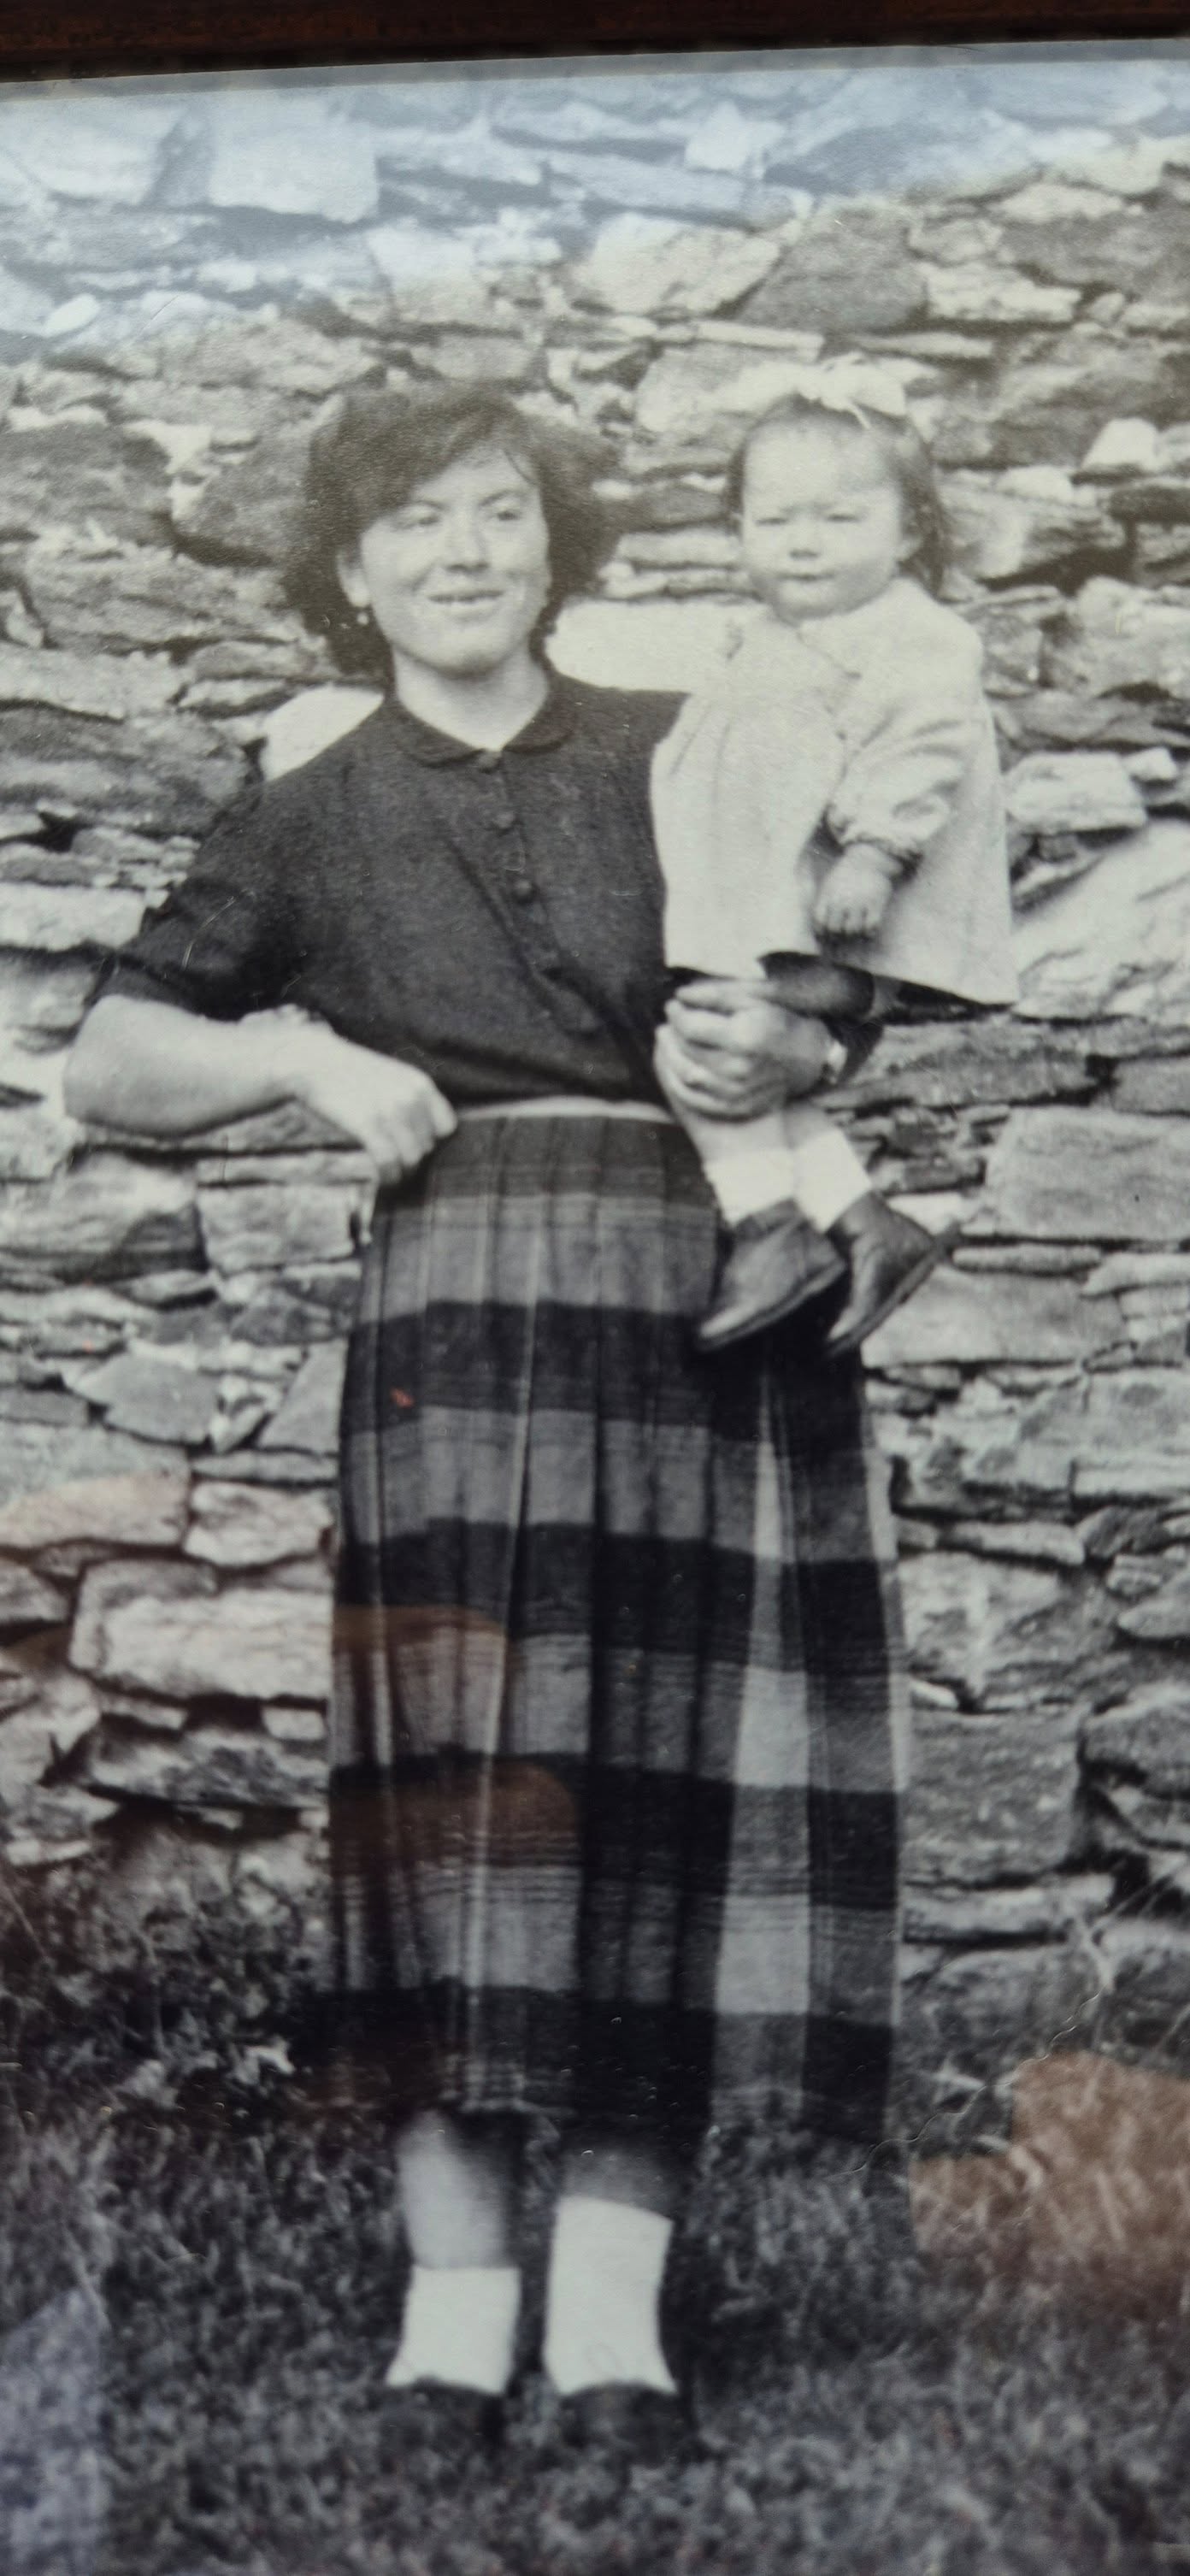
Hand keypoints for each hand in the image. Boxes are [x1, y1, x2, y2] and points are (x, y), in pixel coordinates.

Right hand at [284, 1023, 455, 1181]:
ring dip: (402, 1172)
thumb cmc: (351, 1074)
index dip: (432, 1140)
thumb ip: (411, 1102)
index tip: (415, 1146)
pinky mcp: (368, 1125)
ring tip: (390, 1173)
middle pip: (428, 1146)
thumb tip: (426, 1141)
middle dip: (411, 1156)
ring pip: (412, 1159)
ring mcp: (390, 1111)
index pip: (447, 1127)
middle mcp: (410, 1096)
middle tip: (395, 1161)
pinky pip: (389, 1163)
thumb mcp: (391, 1078)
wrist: (313, 1062)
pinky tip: (383, 1180)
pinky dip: (388, 1177)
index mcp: (420, 1083)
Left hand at [658, 982, 829, 1119]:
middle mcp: (737, 1069)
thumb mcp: (756, 999)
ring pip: (684, 1074)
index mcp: (742, 1038)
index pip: (690, 1026)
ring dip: (669, 1054)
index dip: (676, 1013)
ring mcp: (735, 1093)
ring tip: (668, 1039)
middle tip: (672, 1020)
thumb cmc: (781, 1022)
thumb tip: (680, 995)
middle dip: (671, 1032)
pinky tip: (675, 1064)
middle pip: (684, 1049)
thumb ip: (717, 994)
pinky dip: (676, 1081)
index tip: (674, 1004)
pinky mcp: (733, 1107)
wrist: (808, 1058)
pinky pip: (692, 1098)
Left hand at [814, 846, 896, 942]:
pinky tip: (869, 928)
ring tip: (856, 929)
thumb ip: (823, 903)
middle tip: (843, 933)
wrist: (868, 859)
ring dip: (854, 933)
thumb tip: (819, 929)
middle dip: (838, 934)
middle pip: (835, 929)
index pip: (819, 922)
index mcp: (828, 895)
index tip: (826, 934)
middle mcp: (842, 899)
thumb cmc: (845, 875)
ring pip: (853, 930)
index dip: (821, 932)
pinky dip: (870, 931)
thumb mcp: (827, 884)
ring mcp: (859, 901)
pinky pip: (871, 926)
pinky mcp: (876, 902)